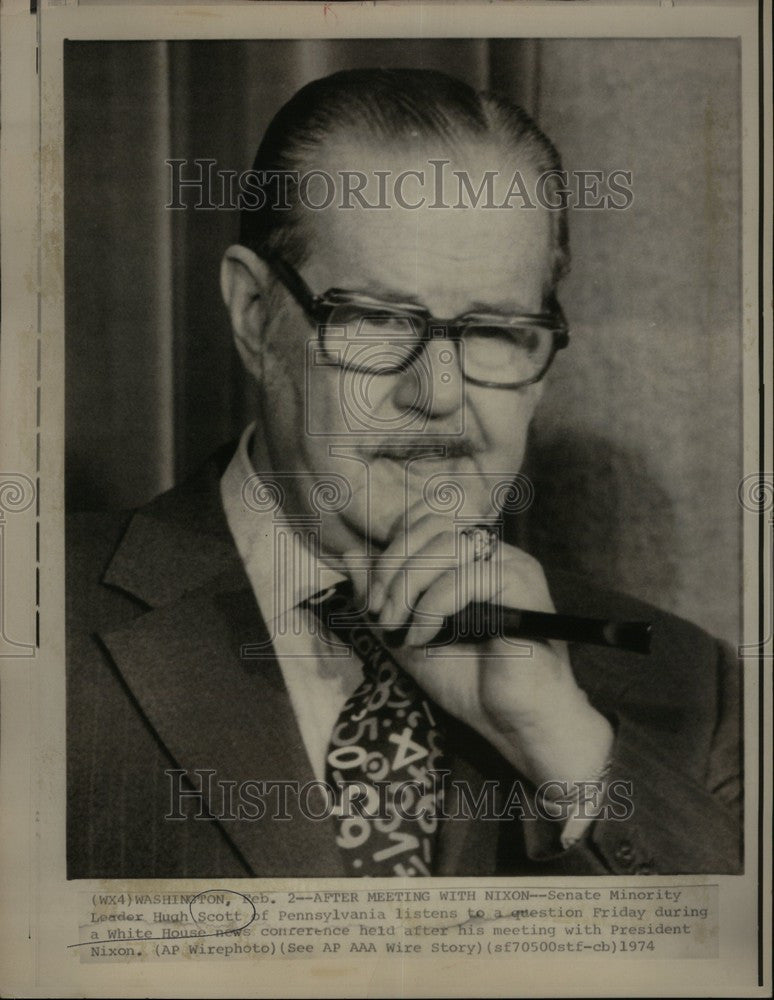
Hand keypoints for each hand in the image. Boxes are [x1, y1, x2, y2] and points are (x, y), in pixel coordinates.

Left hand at [344, 503, 612, 788]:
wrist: (512, 723)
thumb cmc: (468, 681)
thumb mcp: (407, 633)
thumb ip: (382, 595)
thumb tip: (351, 553)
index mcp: (473, 557)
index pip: (427, 519)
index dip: (392, 549)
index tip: (373, 599)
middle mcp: (496, 553)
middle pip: (434, 524)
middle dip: (393, 565)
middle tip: (380, 613)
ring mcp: (512, 566)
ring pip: (447, 544)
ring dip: (407, 586)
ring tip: (397, 627)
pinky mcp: (522, 587)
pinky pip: (466, 578)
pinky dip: (432, 608)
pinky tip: (423, 638)